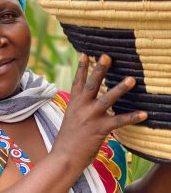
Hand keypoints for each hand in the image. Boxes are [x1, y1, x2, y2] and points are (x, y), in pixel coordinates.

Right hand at [51, 53, 147, 171]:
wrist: (64, 155)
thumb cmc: (68, 136)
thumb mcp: (70, 116)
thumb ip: (79, 104)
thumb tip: (85, 96)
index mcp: (74, 102)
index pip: (77, 81)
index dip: (81, 67)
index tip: (85, 53)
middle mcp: (82, 106)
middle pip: (91, 84)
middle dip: (99, 69)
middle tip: (106, 56)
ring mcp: (91, 117)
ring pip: (107, 99)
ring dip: (120, 89)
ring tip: (131, 79)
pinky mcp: (100, 129)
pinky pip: (118, 121)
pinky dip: (131, 117)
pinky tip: (143, 114)